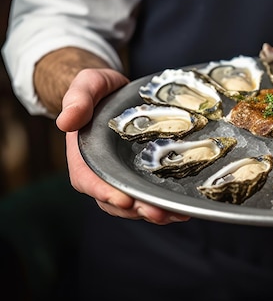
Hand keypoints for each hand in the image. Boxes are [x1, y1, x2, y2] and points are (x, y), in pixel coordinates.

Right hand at [56, 68, 190, 224]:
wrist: (113, 90)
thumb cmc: (96, 89)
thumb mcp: (86, 85)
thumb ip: (77, 100)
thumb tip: (65, 121)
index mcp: (82, 154)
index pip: (88, 180)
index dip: (104, 192)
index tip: (124, 200)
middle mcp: (99, 170)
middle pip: (113, 198)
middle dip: (135, 209)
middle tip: (157, 213)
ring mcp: (118, 174)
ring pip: (131, 203)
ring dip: (151, 212)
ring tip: (173, 215)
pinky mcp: (136, 174)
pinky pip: (145, 195)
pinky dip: (161, 205)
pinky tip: (180, 210)